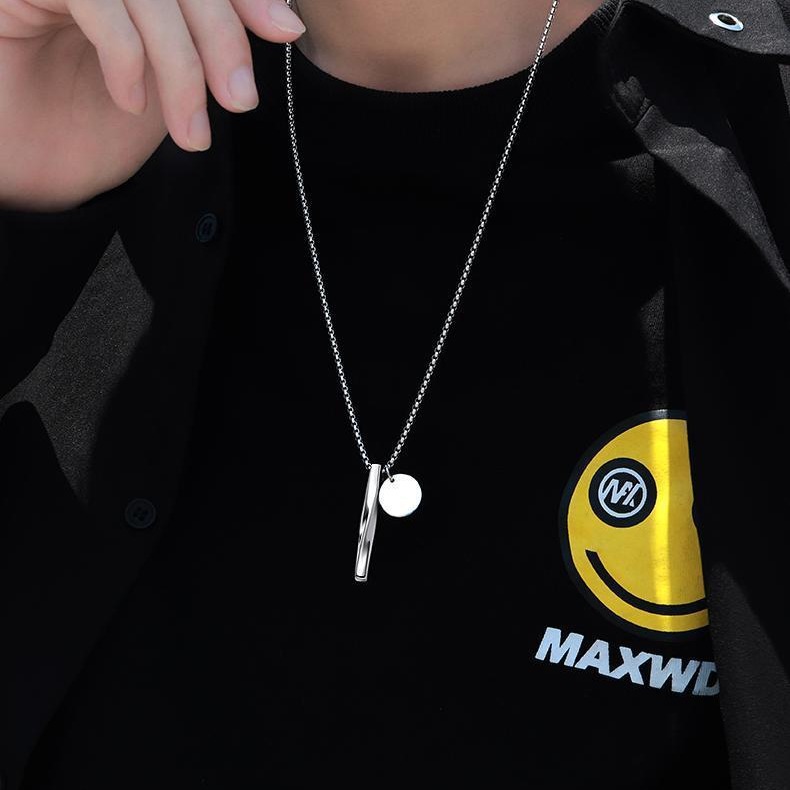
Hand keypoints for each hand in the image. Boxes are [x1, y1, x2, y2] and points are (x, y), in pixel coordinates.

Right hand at [0, 0, 305, 209]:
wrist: (29, 171)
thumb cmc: (96, 126)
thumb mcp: (173, 84)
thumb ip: (213, 45)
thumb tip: (284, 18)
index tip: (285, 30)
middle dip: (220, 34)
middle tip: (240, 100)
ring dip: (181, 63)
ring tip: (192, 131)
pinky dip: (126, 53)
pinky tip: (131, 101)